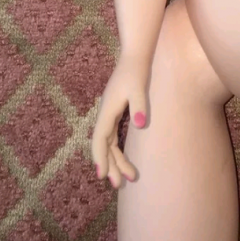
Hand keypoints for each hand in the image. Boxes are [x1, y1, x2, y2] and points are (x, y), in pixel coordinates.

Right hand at [91, 56, 150, 189]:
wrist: (135, 56)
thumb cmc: (136, 71)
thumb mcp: (139, 88)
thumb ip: (138, 105)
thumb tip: (139, 123)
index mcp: (107, 111)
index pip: (99, 139)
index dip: (100, 157)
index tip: (102, 175)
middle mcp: (105, 114)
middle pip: (104, 145)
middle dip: (110, 165)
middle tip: (119, 184)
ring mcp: (109, 113)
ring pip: (109, 143)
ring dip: (115, 160)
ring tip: (129, 178)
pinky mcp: (116, 112)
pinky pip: (113, 137)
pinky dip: (117, 150)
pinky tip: (123, 159)